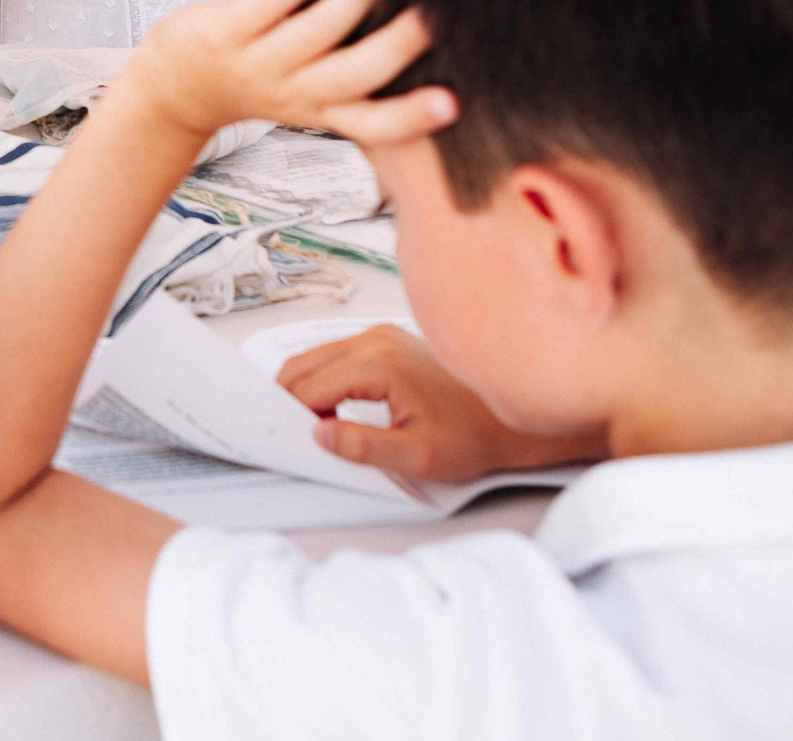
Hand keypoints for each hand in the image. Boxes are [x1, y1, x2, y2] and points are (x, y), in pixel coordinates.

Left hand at [101, 0, 456, 149]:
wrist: (175, 85)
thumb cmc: (260, 77)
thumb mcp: (309, 92)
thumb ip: (358, 73)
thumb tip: (432, 35)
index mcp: (320, 109)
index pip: (372, 123)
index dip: (412, 118)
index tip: (453, 104)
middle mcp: (292, 92)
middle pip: (353, 76)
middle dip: (397, 47)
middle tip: (437, 13)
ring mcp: (256, 62)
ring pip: (317, 30)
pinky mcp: (224, 31)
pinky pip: (273, 1)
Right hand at [277, 325, 606, 482]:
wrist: (516, 416)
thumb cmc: (474, 436)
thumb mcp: (418, 456)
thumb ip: (364, 446)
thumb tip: (318, 433)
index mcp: (377, 363)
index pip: (308, 386)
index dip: (288, 415)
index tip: (277, 440)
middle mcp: (373, 340)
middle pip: (303, 366)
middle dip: (286, 399)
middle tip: (280, 434)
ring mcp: (379, 336)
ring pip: (316, 358)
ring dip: (302, 389)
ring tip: (302, 426)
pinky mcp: (386, 340)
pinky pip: (336, 355)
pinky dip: (321, 379)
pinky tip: (326, 408)